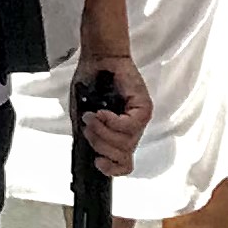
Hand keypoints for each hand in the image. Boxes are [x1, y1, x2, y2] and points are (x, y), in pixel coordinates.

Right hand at [73, 49, 147, 175]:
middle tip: (88, 127)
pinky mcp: (144, 108)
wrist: (98, 58)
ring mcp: (140, 120)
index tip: (97, 162)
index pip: (124, 164)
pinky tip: (102, 112)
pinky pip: (128, 126)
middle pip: (122, 156)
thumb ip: (88, 135)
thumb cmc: (90, 83)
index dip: (112, 169)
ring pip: (125, 143)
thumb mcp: (83, 116)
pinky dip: (111, 121)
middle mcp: (133, 130)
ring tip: (92, 116)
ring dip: (103, 132)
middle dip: (100, 145)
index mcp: (119, 135)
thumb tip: (88, 152)